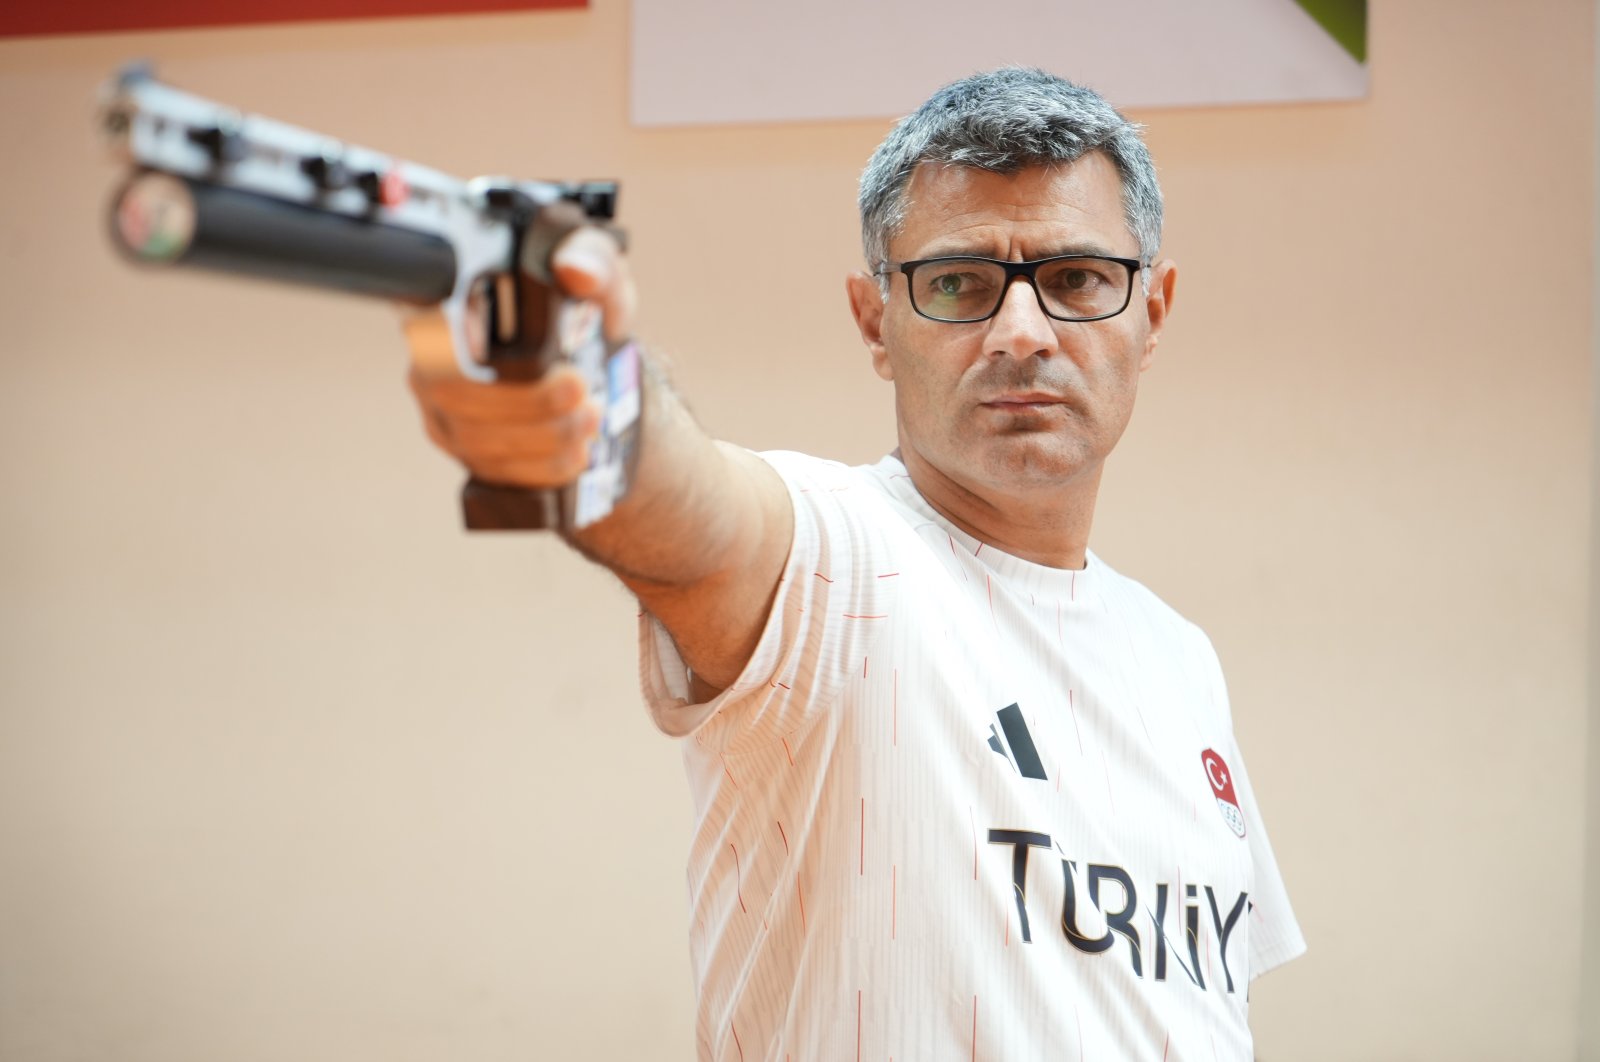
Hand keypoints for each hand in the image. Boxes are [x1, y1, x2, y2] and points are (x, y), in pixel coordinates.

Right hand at [405, 226, 635, 488]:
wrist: (603, 384)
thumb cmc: (587, 320)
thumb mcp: (601, 284)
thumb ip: (594, 261)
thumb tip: (576, 269)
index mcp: (450, 313)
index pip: (423, 325)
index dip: (445, 339)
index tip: (498, 348)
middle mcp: (435, 367)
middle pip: (453, 393)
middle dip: (524, 400)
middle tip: (580, 391)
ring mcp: (449, 419)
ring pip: (476, 440)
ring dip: (542, 436)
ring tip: (590, 419)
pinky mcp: (472, 459)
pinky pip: (496, 474)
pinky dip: (542, 468)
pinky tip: (576, 453)